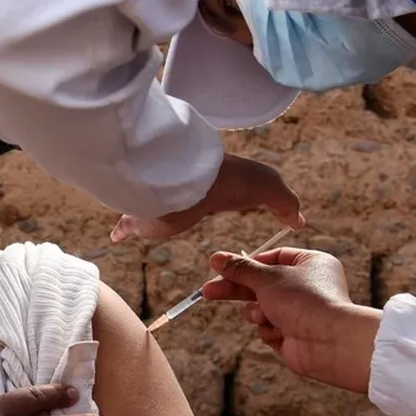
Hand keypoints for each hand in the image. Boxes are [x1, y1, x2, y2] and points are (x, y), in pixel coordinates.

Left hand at [111, 153, 303, 242]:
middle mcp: (183, 195)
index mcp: (212, 189)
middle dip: (172, 210)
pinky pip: (126, 225)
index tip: (207, 208)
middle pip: (177, 205)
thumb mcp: (271, 190)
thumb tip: (299, 222)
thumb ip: (285, 204)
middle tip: (168, 217)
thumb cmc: (235, 181)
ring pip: (150, 212)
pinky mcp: (140, 220)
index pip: (210, 195)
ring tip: (139, 225)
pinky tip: (117, 234)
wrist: (195, 183)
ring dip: (146, 218)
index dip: (211, 200)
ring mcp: (160, 206)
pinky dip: (122, 230)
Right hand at [200, 248, 382, 393]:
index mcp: (311, 264)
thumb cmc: (305, 301)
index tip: (223, 267)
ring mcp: (301, 312)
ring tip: (267, 316)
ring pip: (261, 309)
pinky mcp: (294, 334)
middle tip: (209, 290)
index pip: (273, 258)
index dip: (249, 264)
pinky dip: (269, 330)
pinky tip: (281, 332)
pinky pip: (268, 328)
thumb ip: (240, 269)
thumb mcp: (267, 278)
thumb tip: (216, 257)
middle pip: (262, 284)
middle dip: (237, 289)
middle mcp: (308, 287)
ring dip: (258, 313)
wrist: (329, 342)